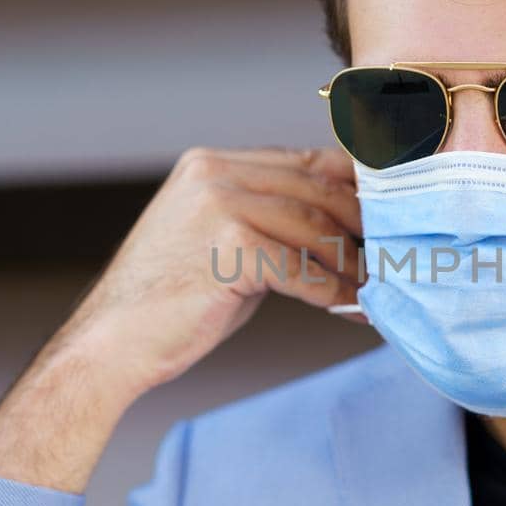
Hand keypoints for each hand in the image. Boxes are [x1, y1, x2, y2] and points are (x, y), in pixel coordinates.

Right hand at [66, 144, 364, 398]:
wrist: (110, 344)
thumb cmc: (169, 302)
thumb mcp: (218, 240)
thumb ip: (268, 219)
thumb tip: (337, 227)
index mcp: (212, 163)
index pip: (306, 161)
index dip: (354, 189)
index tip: (387, 218)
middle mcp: (215, 172)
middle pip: (317, 189)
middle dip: (363, 227)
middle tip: (395, 256)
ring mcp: (220, 205)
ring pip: (314, 228)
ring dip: (353, 263)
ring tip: (377, 288)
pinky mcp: (228, 246)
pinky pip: (301, 269)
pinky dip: (333, 292)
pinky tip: (351, 308)